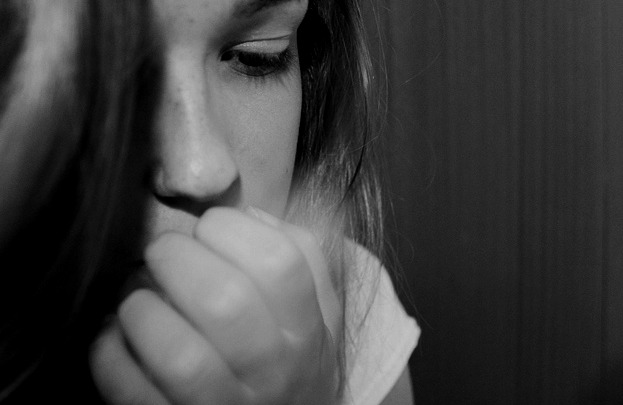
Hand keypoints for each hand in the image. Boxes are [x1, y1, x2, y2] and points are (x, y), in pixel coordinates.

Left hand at [90, 207, 340, 404]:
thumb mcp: (319, 313)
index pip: (281, 263)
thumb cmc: (291, 363)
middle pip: (225, 301)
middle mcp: (275, 372)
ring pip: (180, 356)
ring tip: (138, 298)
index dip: (232, 229)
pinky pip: (133, 394)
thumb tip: (253, 209)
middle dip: (177, 259)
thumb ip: (305, 257)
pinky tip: (116, 336)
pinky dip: (111, 355)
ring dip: (142, 310)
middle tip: (163, 253)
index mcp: (309, 330)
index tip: (210, 226)